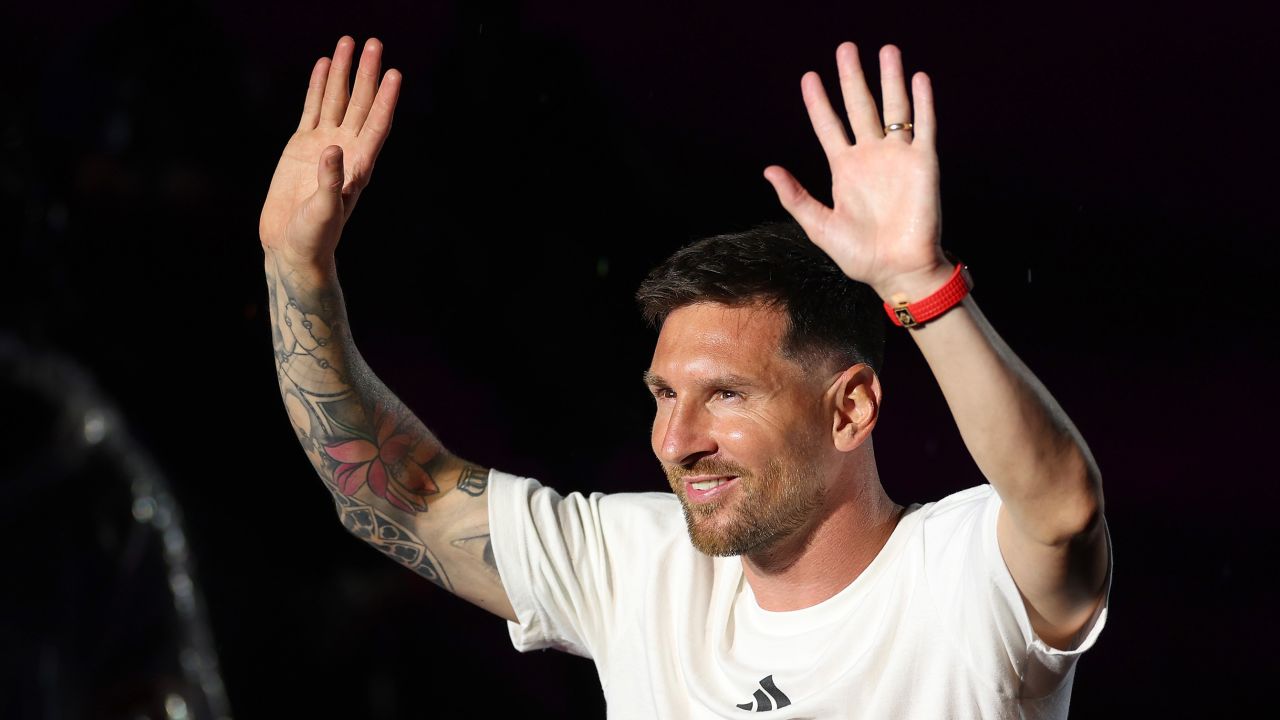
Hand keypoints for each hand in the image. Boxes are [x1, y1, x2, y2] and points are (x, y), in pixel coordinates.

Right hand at [259, 37, 400, 269]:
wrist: (291, 246)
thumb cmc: (315, 236)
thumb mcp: (324, 211)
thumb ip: (330, 181)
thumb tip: (331, 148)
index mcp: (359, 166)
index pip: (377, 125)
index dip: (385, 99)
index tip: (394, 74)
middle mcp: (346, 150)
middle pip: (359, 104)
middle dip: (366, 74)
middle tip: (374, 43)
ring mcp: (324, 145)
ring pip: (336, 101)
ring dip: (343, 73)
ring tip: (348, 43)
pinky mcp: (302, 146)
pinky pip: (312, 109)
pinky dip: (318, 87)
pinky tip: (324, 65)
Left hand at [764, 44, 948, 298]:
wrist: (897, 271)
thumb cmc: (859, 255)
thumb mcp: (819, 226)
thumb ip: (796, 197)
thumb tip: (768, 169)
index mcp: (844, 170)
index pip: (828, 126)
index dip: (818, 102)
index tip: (808, 77)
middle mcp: (870, 157)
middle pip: (860, 107)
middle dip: (852, 77)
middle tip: (846, 48)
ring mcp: (897, 158)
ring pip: (894, 109)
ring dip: (890, 79)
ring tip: (886, 49)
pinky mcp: (923, 164)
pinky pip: (923, 127)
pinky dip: (922, 103)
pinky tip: (918, 78)